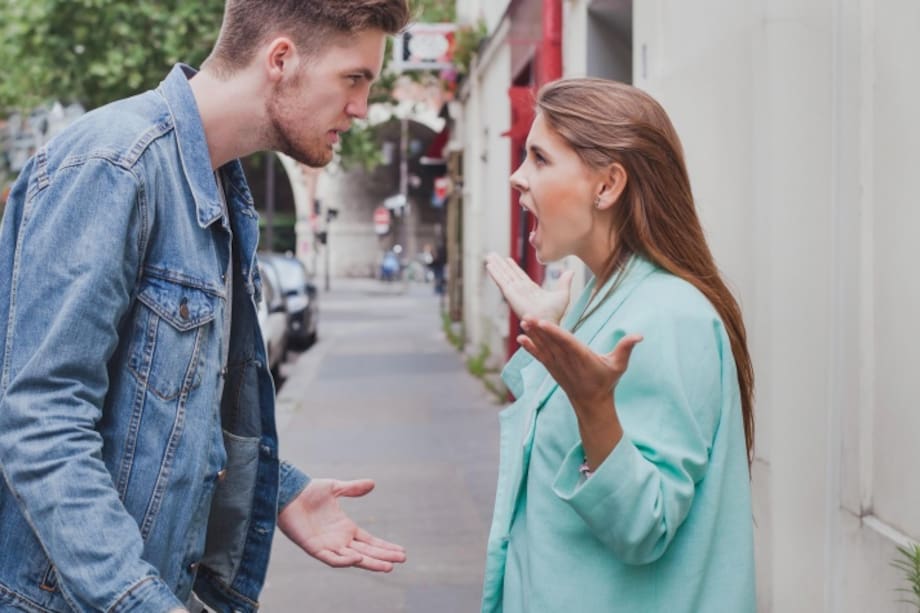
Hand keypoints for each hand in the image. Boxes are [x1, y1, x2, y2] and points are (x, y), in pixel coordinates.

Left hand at [278, 478, 406, 571]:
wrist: (287, 492)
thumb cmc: (308, 491)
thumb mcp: (335, 488)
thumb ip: (353, 488)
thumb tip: (373, 483)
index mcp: (345, 528)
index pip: (370, 541)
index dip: (385, 546)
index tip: (401, 551)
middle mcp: (339, 540)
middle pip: (366, 552)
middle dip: (383, 557)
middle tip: (401, 560)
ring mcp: (328, 545)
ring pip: (352, 559)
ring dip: (370, 563)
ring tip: (387, 566)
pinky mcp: (314, 548)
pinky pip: (331, 559)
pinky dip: (344, 560)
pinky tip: (358, 557)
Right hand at [485, 252, 573, 324]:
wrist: (547, 322)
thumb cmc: (555, 314)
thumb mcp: (562, 294)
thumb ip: (564, 282)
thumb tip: (571, 271)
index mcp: (531, 290)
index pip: (520, 276)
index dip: (513, 267)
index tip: (507, 259)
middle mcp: (520, 290)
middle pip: (509, 274)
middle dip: (501, 265)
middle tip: (492, 255)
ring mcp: (515, 292)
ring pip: (504, 275)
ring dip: (496, 266)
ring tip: (488, 257)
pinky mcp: (510, 294)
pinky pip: (502, 281)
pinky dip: (495, 273)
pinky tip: (489, 266)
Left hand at [518, 317, 642, 413]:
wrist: (591, 403)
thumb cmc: (606, 381)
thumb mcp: (619, 366)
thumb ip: (625, 348)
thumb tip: (639, 335)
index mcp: (583, 358)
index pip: (567, 343)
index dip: (554, 333)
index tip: (543, 323)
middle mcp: (567, 361)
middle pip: (551, 343)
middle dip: (539, 330)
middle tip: (527, 315)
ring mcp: (558, 365)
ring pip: (543, 348)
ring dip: (533, 335)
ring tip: (524, 321)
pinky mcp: (552, 368)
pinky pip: (539, 356)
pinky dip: (530, 348)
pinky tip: (521, 339)